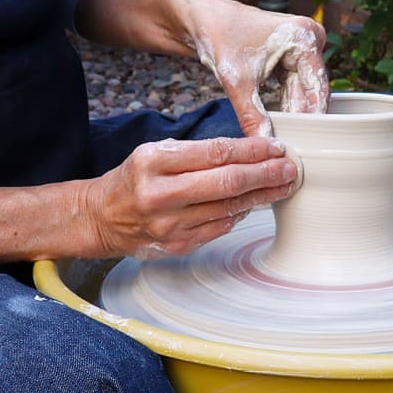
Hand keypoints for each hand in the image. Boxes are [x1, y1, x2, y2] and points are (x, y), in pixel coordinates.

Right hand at [81, 136, 297, 258]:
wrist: (103, 217)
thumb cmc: (135, 179)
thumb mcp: (155, 153)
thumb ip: (196, 153)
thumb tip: (247, 154)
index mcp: (153, 162)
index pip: (215, 153)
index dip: (251, 150)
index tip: (275, 147)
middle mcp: (160, 194)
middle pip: (226, 183)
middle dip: (265, 174)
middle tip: (290, 168)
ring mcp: (169, 225)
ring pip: (228, 208)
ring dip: (261, 196)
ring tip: (283, 185)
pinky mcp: (177, 245)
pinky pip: (219, 227)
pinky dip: (240, 214)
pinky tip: (254, 204)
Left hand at [193, 6, 329, 137]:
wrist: (202, 19)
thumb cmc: (218, 36)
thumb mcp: (236, 81)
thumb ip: (252, 115)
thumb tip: (264, 143)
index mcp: (304, 37)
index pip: (316, 88)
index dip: (310, 118)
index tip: (304, 143)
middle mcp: (310, 38)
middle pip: (311, 90)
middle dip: (300, 117)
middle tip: (293, 146)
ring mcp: (302, 46)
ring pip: (302, 90)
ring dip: (292, 112)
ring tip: (286, 138)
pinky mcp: (292, 54)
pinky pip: (294, 85)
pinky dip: (285, 102)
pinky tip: (280, 123)